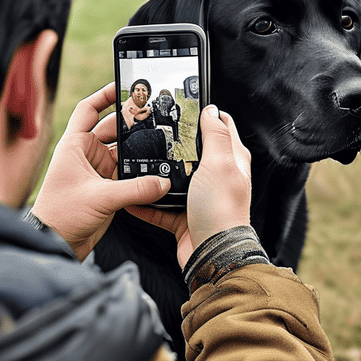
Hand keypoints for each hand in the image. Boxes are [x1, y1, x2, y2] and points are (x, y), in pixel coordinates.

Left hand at [31, 83, 170, 260]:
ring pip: (123, 152)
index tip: (124, 86)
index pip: (89, 109)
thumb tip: (162, 182)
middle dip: (133, 123)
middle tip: (154, 117)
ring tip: (160, 142)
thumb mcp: (100, 198)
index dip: (105, 95)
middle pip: (113, 129)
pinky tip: (154, 171)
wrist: (55, 244)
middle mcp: (86, 155)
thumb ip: (135, 189)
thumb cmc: (60, 216)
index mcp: (74, 145)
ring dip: (138, 150)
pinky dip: (139, 172)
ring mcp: (97, 171)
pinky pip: (127, 174)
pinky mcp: (106, 189)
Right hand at [129, 106, 251, 268]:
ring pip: (171, 179)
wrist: (212, 254)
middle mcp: (215, 178)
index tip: (182, 105)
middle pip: (191, 152)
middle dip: (171, 143)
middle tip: (151, 132)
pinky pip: (158, 206)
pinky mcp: (183, 217)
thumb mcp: (219, 164)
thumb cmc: (221, 210)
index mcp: (230, 160)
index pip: (219, 127)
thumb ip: (215, 135)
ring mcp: (198, 198)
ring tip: (135, 163)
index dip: (203, 113)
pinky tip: (131, 197)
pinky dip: (144, 203)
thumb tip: (212, 109)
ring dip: (154, 175)